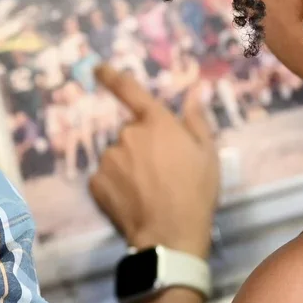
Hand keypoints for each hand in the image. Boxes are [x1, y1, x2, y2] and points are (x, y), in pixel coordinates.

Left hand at [90, 65, 218, 259]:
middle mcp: (127, 135)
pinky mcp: (96, 182)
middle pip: (130, 134)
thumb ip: (196, 119)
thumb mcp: (206, 154)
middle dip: (142, 148)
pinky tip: (132, 200)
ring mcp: (109, 159)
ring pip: (117, 157)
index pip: (130, 91)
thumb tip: (194, 91)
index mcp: (155, 123)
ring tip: (148, 191)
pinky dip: (115, 186)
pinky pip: (105, 178)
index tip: (98, 68)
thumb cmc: (195, 192)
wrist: (170, 234)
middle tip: (161, 173)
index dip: (112, 77)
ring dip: (128, 167)